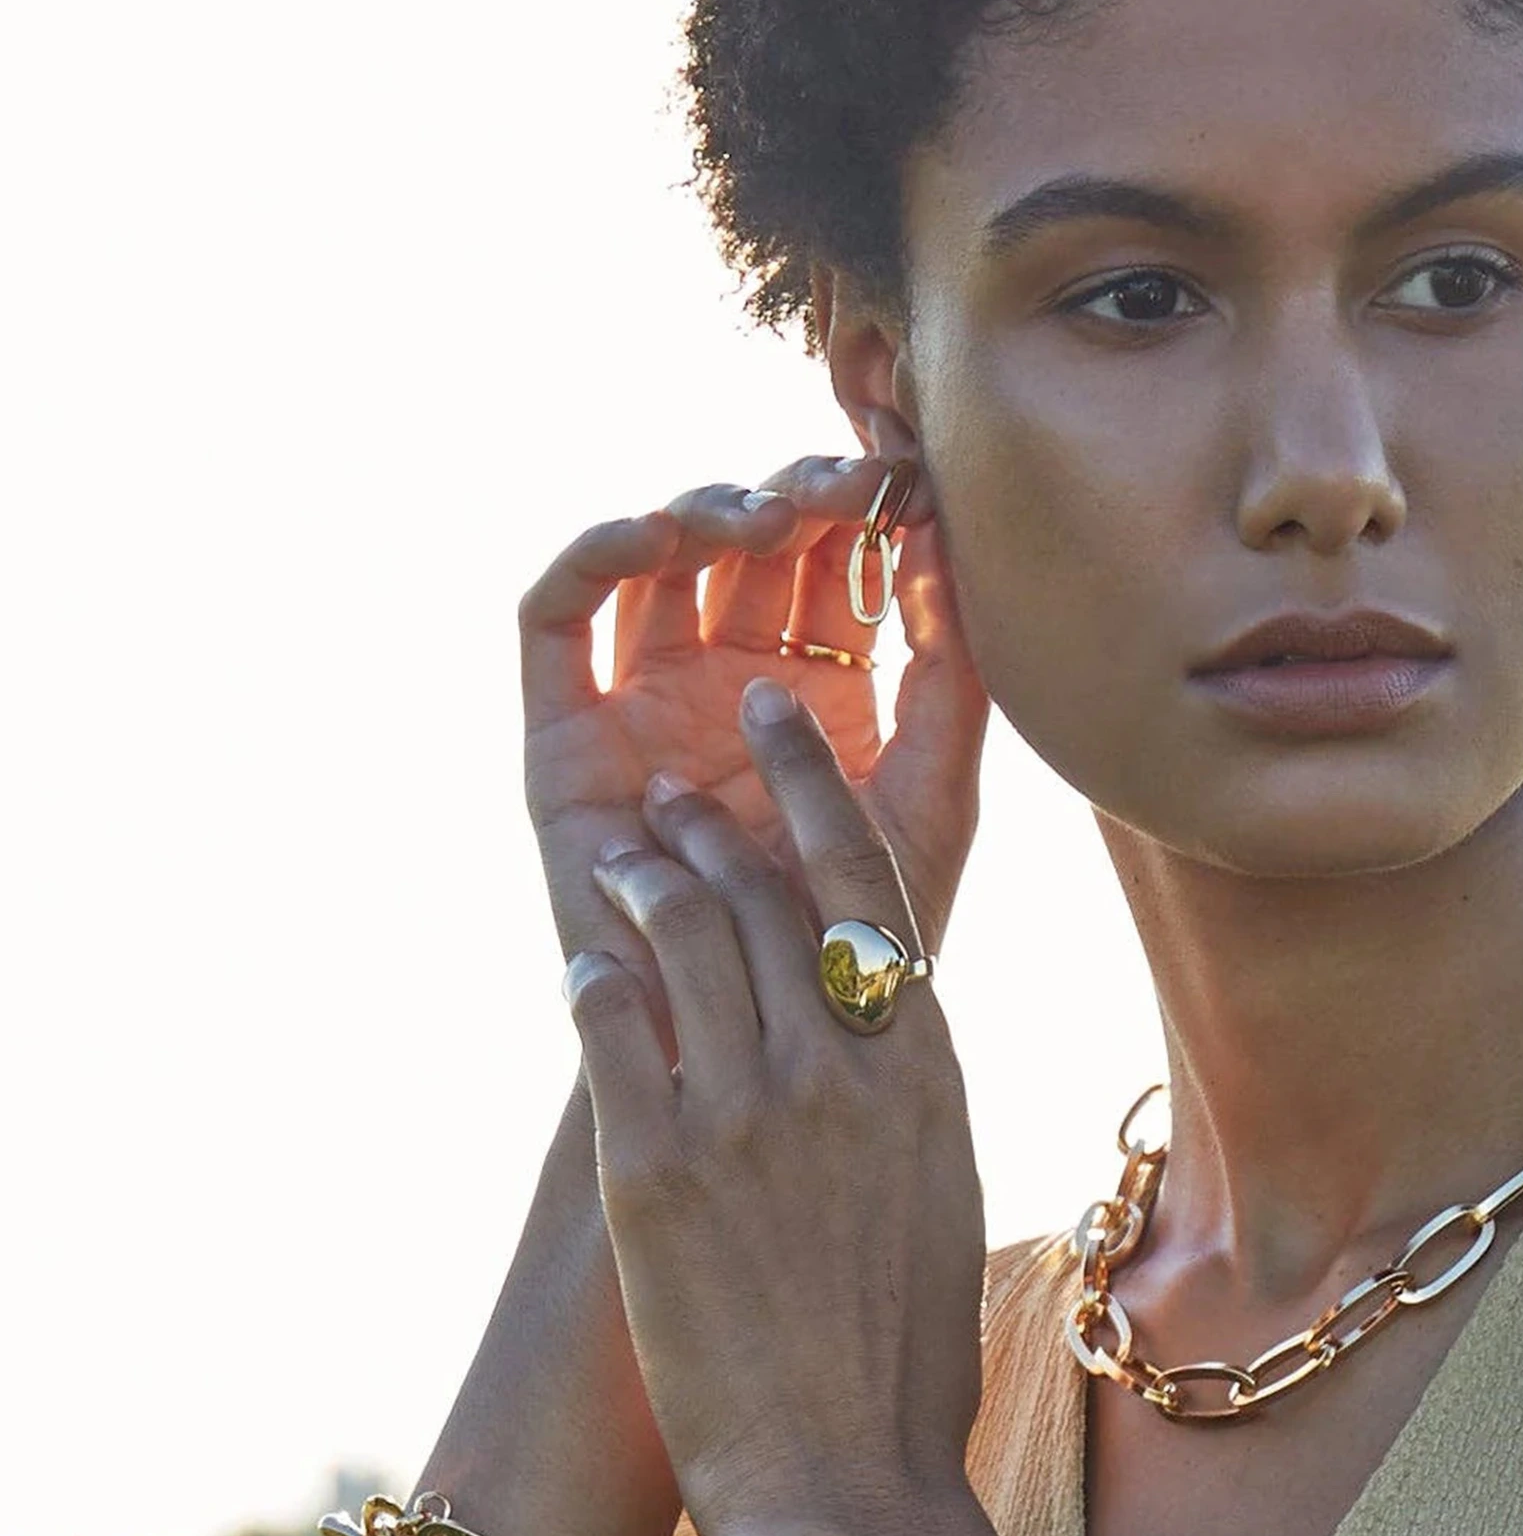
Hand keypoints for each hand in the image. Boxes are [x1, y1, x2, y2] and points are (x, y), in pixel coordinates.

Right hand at [519, 458, 986, 1021]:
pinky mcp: (563, 735)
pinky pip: (557, 619)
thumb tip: (944, 541)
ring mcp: (642, 702)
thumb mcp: (932, 801)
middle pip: (749, 546)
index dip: (863, 511)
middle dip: (800, 498)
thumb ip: (952, 682)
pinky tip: (656, 533)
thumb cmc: (860, 946)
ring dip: (708, 509)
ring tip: (766, 515)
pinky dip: (595, 554)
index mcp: (816, 696)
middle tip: (851, 485)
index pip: (831, 564)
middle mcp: (723, 685)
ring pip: (660, 560)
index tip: (910, 481)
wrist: (761, 1055)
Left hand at [560, 682, 988, 1535]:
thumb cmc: (901, 1365)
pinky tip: (582, 967)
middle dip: (711, 824)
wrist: (845, 1482)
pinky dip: (594, 979)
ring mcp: (745, 1113)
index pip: (867, 883)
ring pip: (684, 937)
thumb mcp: (941, 1199)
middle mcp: (839, 1071)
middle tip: (674, 796)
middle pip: (766, 890)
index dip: (814, 782)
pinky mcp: (655, 1166)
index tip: (779, 718)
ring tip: (621, 866)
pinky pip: (611, 1026)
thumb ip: (908, 1100)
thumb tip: (886, 1040)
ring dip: (645, 883)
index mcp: (921, 1072)